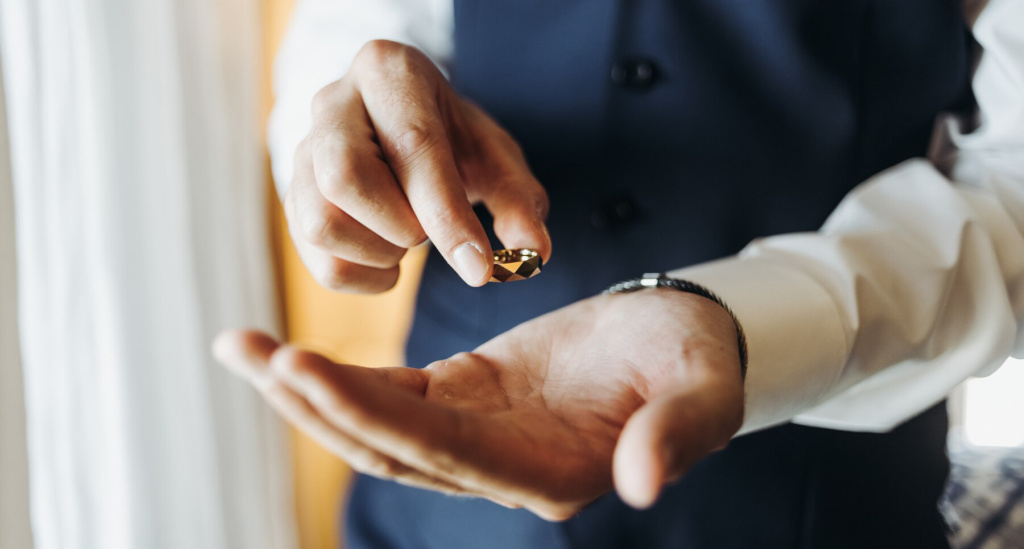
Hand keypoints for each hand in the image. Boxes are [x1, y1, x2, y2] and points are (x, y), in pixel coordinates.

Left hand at [214, 290, 742, 519]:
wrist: (676, 339)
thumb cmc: (695, 362)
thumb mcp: (700, 390)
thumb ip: (678, 433)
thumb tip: (645, 484)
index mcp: (549, 472)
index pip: (443, 452)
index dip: (371, 414)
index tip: (304, 369)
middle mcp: (500, 468)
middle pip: (389, 447)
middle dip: (315, 402)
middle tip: (247, 351)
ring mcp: (475, 438)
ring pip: (376, 427)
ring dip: (308, 393)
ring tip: (241, 348)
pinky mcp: (462, 399)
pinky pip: (390, 396)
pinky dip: (339, 377)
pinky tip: (288, 356)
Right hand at [285, 40, 550, 292]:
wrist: (402, 130)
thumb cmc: (453, 140)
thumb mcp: (495, 157)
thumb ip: (518, 201)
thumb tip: (534, 253)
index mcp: (389, 72)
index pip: (412, 145)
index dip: (446, 215)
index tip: (479, 269)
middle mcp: (333, 103)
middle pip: (345, 177)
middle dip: (400, 226)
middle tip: (429, 232)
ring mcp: (302, 150)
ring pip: (319, 222)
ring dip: (377, 252)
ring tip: (408, 241)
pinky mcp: (291, 195)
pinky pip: (313, 255)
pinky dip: (360, 275)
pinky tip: (388, 262)